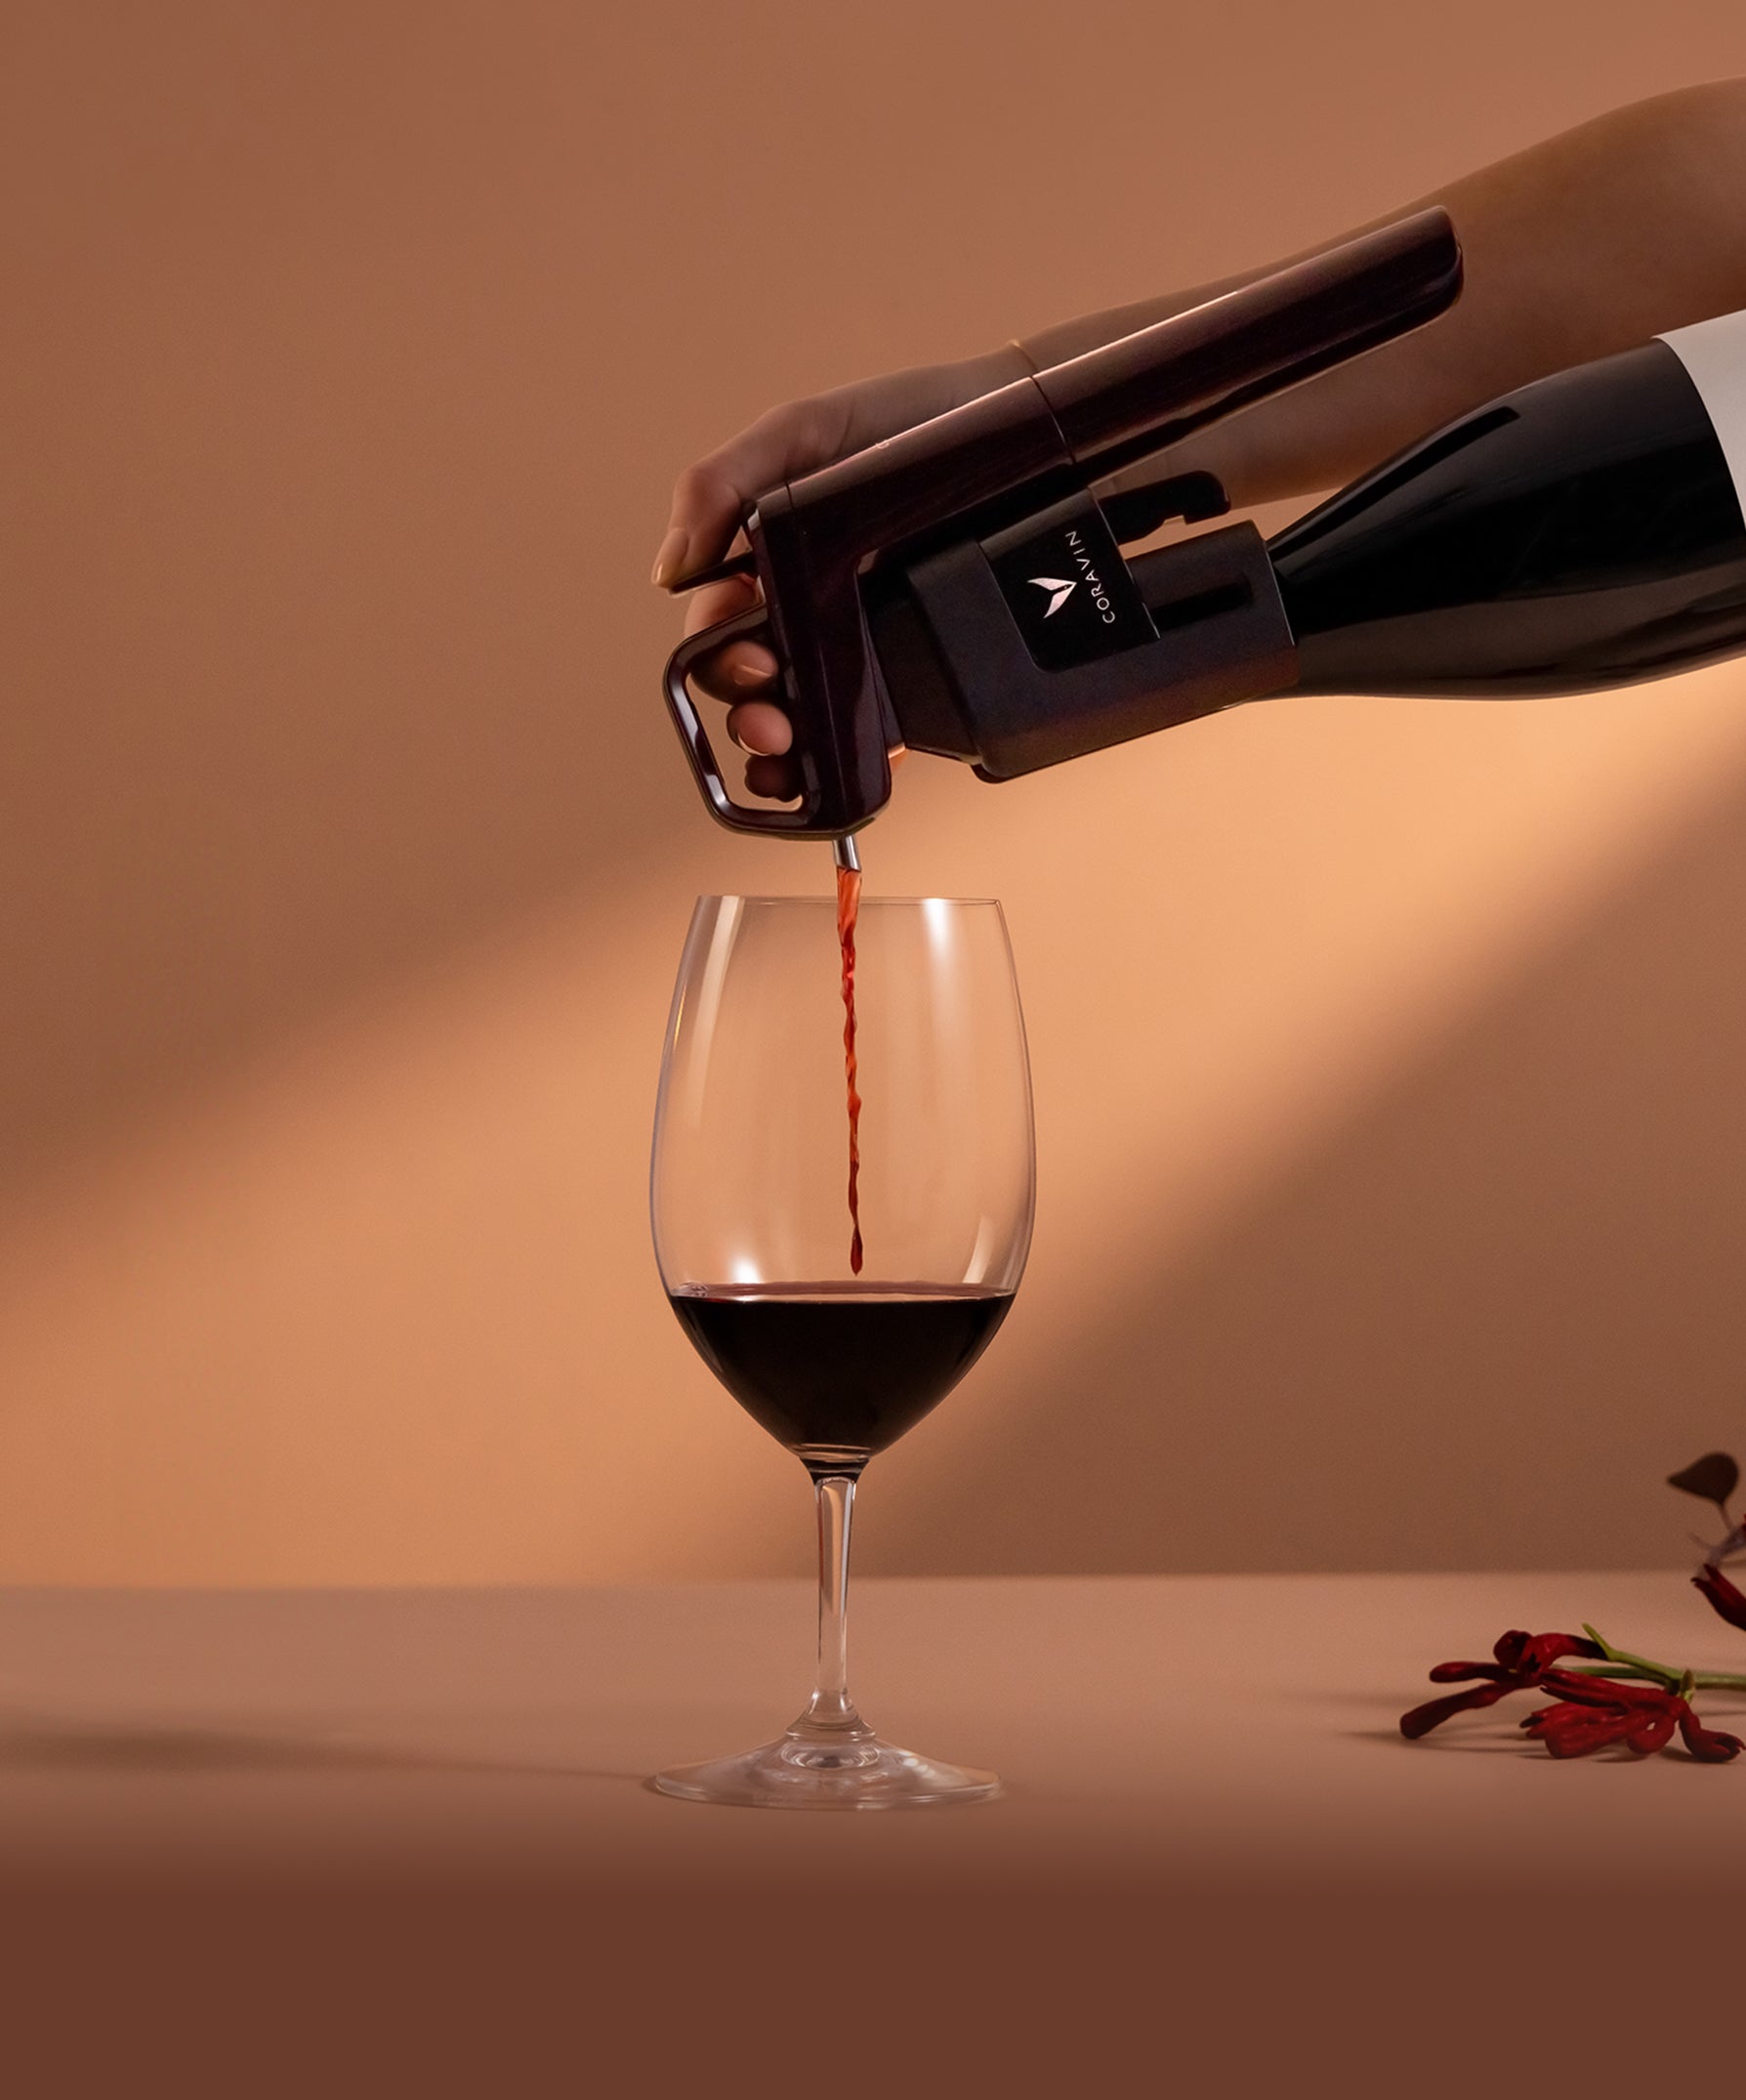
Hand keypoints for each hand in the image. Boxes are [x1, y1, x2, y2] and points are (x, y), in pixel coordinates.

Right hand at [653, 348, 1026, 798]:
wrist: (1010, 424)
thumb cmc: (898, 423)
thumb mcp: (801, 435)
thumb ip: (722, 485)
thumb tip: (669, 570)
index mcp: (762, 562)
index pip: (718, 626)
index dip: (719, 653)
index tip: (749, 659)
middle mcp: (804, 610)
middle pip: (756, 684)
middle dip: (750, 713)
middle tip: (767, 725)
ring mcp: (857, 643)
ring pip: (807, 714)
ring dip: (791, 749)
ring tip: (792, 760)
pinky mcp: (909, 665)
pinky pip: (878, 723)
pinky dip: (863, 751)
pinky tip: (867, 760)